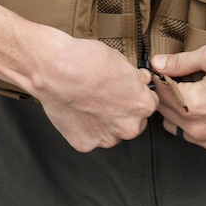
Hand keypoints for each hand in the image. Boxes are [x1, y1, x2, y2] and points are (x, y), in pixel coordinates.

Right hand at [26, 31, 158, 152]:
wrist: (56, 70)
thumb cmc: (87, 61)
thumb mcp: (120, 61)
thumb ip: (135, 78)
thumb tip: (141, 80)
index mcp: (142, 106)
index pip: (148, 105)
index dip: (136, 96)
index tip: (127, 92)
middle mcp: (128, 127)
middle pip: (132, 123)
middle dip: (123, 112)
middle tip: (106, 98)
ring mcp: (106, 138)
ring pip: (111, 133)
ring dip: (105, 123)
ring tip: (88, 104)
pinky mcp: (85, 144)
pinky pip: (89, 138)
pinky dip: (85, 128)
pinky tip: (78, 112)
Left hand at [150, 44, 205, 156]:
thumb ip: (182, 61)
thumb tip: (157, 63)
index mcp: (194, 106)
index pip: (160, 92)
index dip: (158, 76)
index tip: (160, 67)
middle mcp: (200, 130)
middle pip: (166, 112)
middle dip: (166, 94)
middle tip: (176, 77)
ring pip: (179, 128)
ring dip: (179, 111)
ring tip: (192, 92)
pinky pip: (200, 138)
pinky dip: (199, 124)